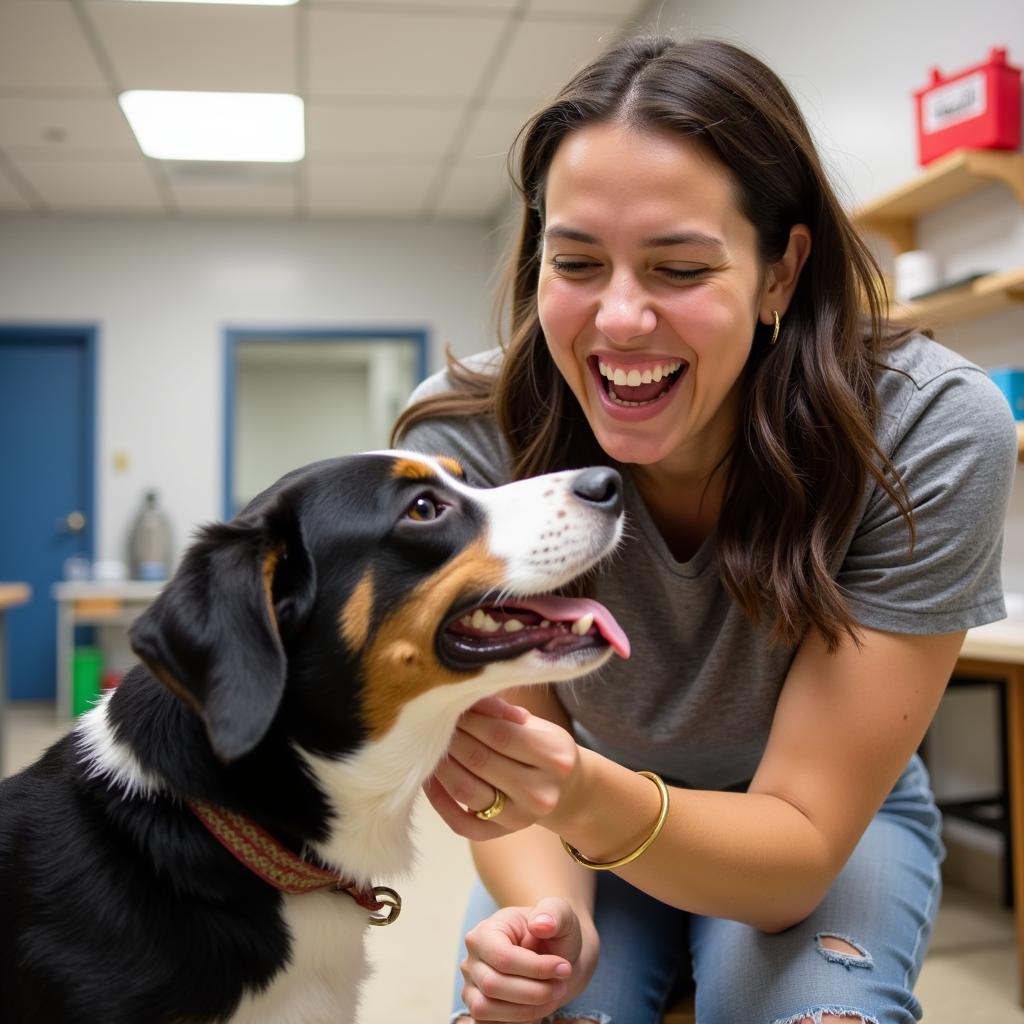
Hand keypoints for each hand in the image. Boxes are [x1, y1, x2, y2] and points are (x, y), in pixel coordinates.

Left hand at [426, 697, 582, 839]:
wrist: (564, 791)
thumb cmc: (542, 747)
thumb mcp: (535, 724)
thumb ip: (501, 712)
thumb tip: (464, 701)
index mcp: (555, 757)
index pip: (501, 735)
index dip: (471, 720)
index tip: (451, 706)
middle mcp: (541, 793)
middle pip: (481, 761)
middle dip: (452, 739)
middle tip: (434, 723)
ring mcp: (521, 819)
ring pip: (466, 791)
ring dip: (441, 766)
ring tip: (430, 747)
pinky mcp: (500, 835)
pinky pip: (460, 822)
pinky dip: (439, 801)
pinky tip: (430, 780)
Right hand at [459, 897, 595, 1021]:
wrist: (552, 955)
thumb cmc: (554, 933)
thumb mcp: (560, 914)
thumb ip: (553, 913)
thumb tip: (539, 924)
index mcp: (485, 931)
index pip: (502, 957)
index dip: (536, 968)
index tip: (564, 968)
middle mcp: (471, 959)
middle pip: (493, 985)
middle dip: (534, 991)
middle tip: (561, 986)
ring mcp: (471, 986)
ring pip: (487, 1009)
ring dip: (526, 1010)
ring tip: (552, 997)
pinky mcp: (477, 1008)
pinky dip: (517, 1020)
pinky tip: (537, 1007)